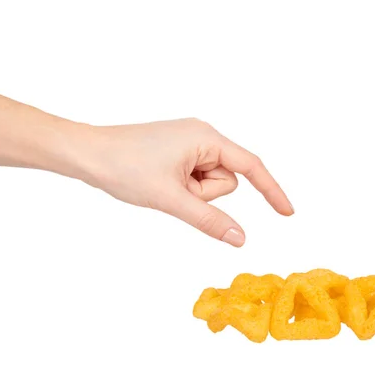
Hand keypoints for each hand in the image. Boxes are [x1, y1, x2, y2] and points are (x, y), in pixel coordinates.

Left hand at [57, 118, 293, 246]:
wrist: (86, 154)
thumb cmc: (124, 167)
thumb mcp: (172, 198)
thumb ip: (209, 220)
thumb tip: (240, 238)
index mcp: (206, 137)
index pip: (250, 167)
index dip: (271, 191)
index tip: (288, 213)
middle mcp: (200, 136)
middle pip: (225, 180)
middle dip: (203, 194)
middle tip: (171, 190)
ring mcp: (186, 143)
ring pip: (207, 183)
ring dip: (189, 193)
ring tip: (160, 185)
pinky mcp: (174, 152)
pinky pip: (191, 178)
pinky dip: (180, 188)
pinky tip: (156, 181)